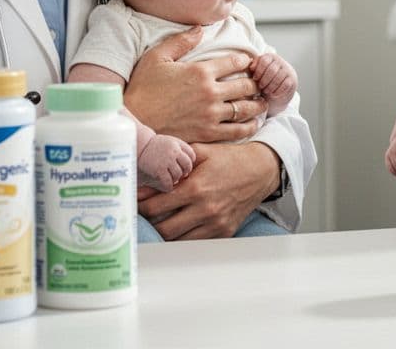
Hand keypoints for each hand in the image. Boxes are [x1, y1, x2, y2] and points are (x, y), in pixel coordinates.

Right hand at [125, 27, 263, 142]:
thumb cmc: (142, 89)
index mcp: (200, 71)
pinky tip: (253, 123)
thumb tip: (199, 29)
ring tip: (263, 102)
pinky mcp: (208, 133)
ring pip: (245, 108)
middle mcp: (210, 92)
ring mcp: (211, 115)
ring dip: (258, 104)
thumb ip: (180, 41)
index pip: (234, 63)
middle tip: (260, 82)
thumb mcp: (157, 57)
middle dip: (256, 82)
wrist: (134, 121)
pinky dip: (249, 126)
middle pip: (245, 86)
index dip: (246, 61)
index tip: (249, 62)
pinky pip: (237, 130)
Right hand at [137, 134, 196, 191]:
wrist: (139, 145)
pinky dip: (169, 186)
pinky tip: (167, 186)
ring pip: (178, 174)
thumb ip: (180, 149)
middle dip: (185, 171)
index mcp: (177, 144)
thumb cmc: (155, 145)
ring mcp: (166, 161)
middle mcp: (173, 152)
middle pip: (187, 165)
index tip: (184, 167)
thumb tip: (188, 168)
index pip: (191, 155)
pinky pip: (168, 182)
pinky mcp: (158, 169)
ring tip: (172, 179)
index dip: (189, 162)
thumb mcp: (169, 141)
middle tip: (180, 175)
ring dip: (176, 179)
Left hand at [137, 142, 280, 239]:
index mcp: (196, 188)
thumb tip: (148, 180)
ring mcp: (215, 223)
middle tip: (142, 215)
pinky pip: (195, 243)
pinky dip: (183, 237)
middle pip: (163, 228)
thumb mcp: (201, 152)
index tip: (135, 202)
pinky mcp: (224, 232)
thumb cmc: (229, 159)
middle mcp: (205, 209)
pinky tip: (178, 227)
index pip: (156, 206)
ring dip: (164, 232)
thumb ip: (174, 164)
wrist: (260, 170)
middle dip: (148, 223)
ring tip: (157, 222)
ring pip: (177, 240)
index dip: (140, 206)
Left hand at [251, 52, 296, 114]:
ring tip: (266, 91)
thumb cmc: (263, 80)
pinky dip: (278, 90)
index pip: (264, 60)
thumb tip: (251, 66)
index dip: (259, 70)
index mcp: (270, 57)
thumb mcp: (256, 73)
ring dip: (270, 86)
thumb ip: (253, 67)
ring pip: (279, 77)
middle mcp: (280, 61)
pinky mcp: (293, 80)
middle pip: (272, 69)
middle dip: (264, 80)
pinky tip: (273, 94)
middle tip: (260, 87)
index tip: (255, 78)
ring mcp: (288, 70)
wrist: (276, 92)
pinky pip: (285, 84)